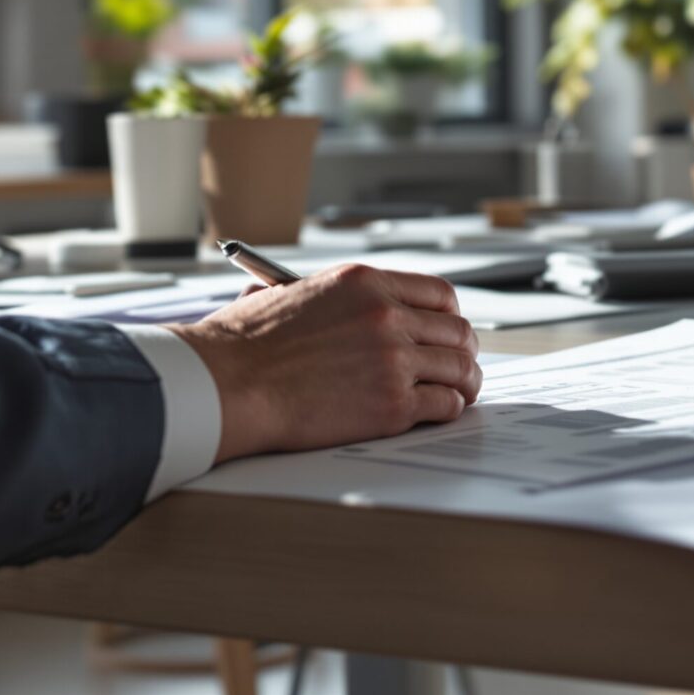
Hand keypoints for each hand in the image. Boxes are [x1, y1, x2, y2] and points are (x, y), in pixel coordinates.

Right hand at [166, 263, 480, 463]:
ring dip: (464, 382)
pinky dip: (449, 410)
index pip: (439, 293)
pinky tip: (442, 411)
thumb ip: (316, 294)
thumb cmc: (242, 345)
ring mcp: (393, 360)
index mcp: (364, 283)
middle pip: (457, 331)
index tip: (447, 331)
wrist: (229, 385)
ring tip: (460, 392)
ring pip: (459, 368)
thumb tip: (309, 299)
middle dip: (462, 350)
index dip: (450, 316)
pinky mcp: (391, 405)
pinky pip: (445, 405)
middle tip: (458, 365)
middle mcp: (387, 315)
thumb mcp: (283, 293)